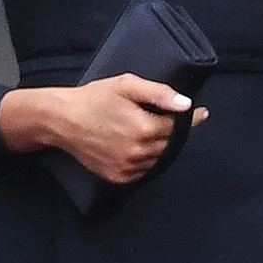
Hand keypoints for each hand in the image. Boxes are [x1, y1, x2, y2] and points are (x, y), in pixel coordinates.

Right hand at [0, 74, 206, 183]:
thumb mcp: (128, 86)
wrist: (61, 120)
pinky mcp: (117, 176)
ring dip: (161, 147)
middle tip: (170, 119)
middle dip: (174, 132)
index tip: (200, 113)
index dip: (190, 119)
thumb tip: (186, 104)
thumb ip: (160, 94)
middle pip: (170, 144)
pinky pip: (144, 171)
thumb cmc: (94, 98)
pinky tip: (140, 145)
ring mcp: (127, 167)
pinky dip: (148, 160)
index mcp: (144, 128)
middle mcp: (138, 152)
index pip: (179, 127)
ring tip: (151, 130)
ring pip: (159, 159)